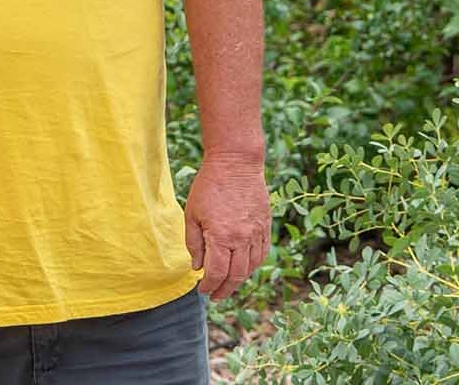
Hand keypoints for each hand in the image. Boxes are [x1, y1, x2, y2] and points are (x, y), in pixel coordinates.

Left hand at [184, 158, 270, 299]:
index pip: (216, 273)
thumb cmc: (209, 186)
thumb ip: (194, 244)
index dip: (209, 285)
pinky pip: (262, 254)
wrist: (236, 163)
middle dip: (224, 289)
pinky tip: (244, 268)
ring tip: (228, 284)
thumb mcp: (192, 214)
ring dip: (239, 280)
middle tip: (215, 295)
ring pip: (251, 267)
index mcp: (221, 236)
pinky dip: (253, 265)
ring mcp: (257, 233)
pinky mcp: (266, 226)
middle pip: (236, 275)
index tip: (202, 290)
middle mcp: (242, 239)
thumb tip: (198, 267)